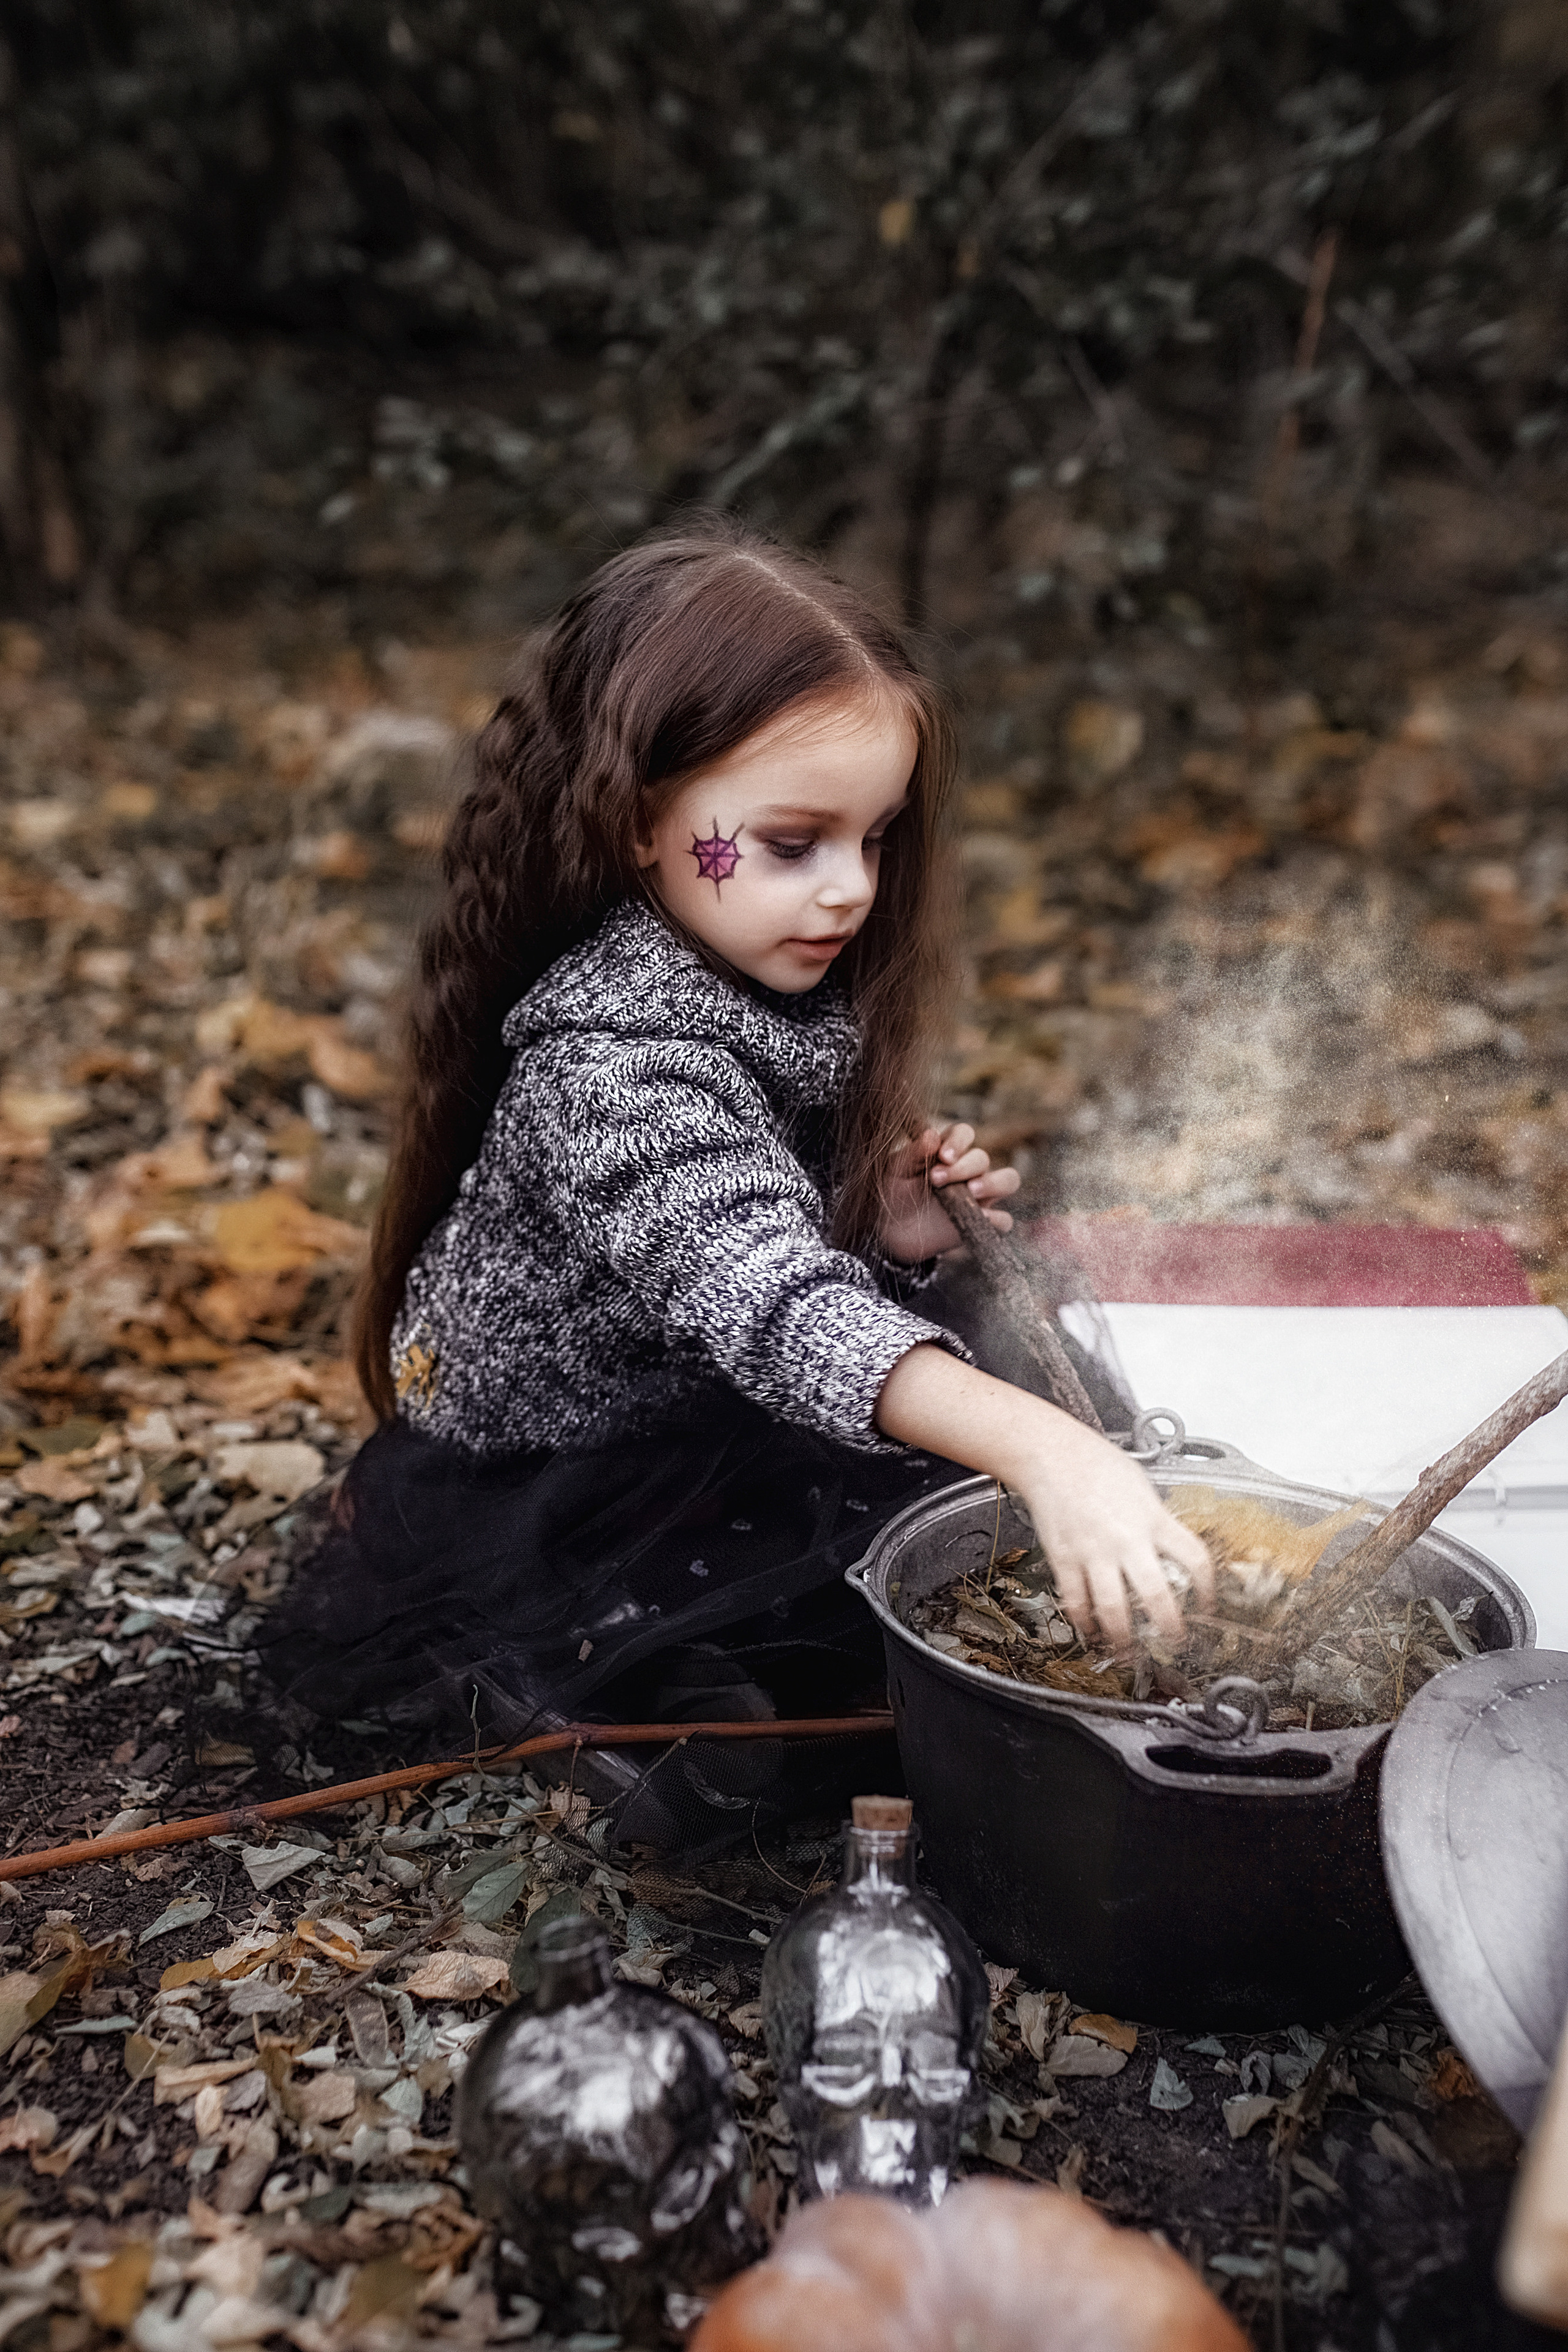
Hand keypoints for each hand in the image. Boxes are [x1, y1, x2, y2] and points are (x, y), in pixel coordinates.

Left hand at [878, 1121, 1020, 1264]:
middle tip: (936, 1180)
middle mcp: (969, 1170)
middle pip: (982, 1158)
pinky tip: (979, 1220)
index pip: (965, 1134)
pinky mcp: (983, 1222)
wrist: (891, 1232)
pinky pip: (1004, 1220)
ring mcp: (980, 1195)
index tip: (943, 1156)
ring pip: (1008, 1180)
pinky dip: (996, 1219)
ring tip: (971, 1192)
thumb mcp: (896, 1172)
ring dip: (993, 1183)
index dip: (958, 1141)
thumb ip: (913, 1154)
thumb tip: (932, 1135)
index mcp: (948, 1151)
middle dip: (963, 1167)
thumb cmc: (895, 1193)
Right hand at [1009, 1413, 1214, 1651]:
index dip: (1208, 1588)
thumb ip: (1157, 1520)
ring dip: (1123, 1638)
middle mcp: (1127, 1540)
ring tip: (1129, 1653)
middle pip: (1157, 1596)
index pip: (1194, 1559)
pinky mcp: (1065, 1558)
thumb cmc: (1097, 1464)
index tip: (1208, 1604)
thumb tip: (1171, 1548)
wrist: (1052, 1454)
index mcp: (1153, 1519)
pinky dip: (1084, 1621)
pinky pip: (1076, 1600)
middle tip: (1175, 1642)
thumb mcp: (1142, 1487)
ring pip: (1113, 1608)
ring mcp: (1094, 1552)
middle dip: (1169, 1628)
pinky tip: (1090, 1630)